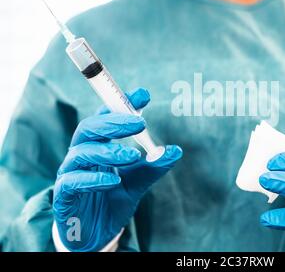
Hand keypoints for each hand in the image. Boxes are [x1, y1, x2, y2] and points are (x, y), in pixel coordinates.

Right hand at [53, 88, 181, 250]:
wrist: (96, 234)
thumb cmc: (113, 200)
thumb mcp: (137, 182)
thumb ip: (153, 167)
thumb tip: (176, 151)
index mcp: (98, 145)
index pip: (106, 118)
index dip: (121, 104)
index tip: (143, 95)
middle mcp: (82, 154)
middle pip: (90, 128)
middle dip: (114, 122)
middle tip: (140, 122)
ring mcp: (70, 173)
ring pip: (81, 152)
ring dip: (108, 151)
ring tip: (132, 155)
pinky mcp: (64, 195)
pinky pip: (73, 181)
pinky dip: (94, 178)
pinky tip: (113, 181)